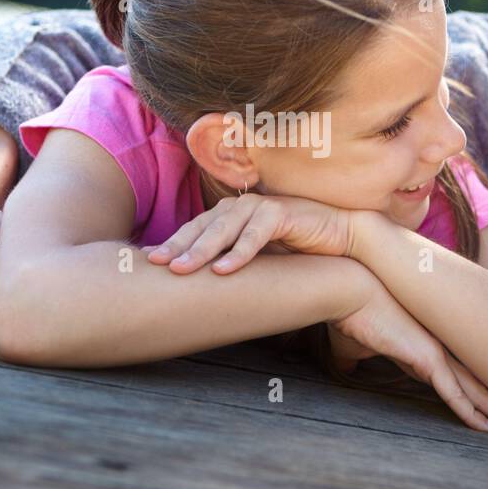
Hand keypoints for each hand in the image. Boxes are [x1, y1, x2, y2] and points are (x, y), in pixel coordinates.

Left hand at [146, 192, 354, 273]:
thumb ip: (230, 259)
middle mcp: (241, 206)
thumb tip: (198, 282)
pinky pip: (257, 234)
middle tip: (155, 263)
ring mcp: (261, 207)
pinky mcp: (282, 213)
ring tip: (182, 269)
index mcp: (231, 214)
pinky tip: (223, 270)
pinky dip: (240, 252)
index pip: (194, 228)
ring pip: (225, 229)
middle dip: (177, 245)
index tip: (147, 260)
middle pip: (202, 227)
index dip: (172, 242)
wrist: (340, 236)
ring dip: (202, 249)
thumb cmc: (294, 248)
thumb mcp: (256, 256)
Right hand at [331, 281, 487, 435]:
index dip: (485, 389)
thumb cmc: (351, 311)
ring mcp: (437, 350)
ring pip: (479, 389)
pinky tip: (486, 428)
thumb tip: (345, 365)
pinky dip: (469, 412)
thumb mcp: (355, 342)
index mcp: (430, 340)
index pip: (465, 371)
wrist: (348, 289)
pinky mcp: (426, 356)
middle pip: (485, 379)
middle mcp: (442, 344)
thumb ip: (358, 356)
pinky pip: (453, 392)